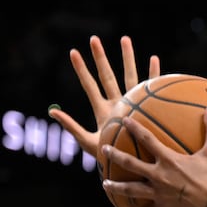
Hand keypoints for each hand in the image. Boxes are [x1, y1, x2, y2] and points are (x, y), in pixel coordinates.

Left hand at [49, 36, 153, 159]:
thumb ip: (71, 127)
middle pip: (107, 75)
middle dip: (100, 57)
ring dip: (127, 58)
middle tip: (93, 38)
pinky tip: (154, 59)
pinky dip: (153, 74)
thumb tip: (51, 112)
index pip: (89, 85)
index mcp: (102, 110)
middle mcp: (116, 103)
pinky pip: (150, 88)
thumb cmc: (111, 159)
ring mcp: (132, 103)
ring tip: (124, 39)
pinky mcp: (148, 108)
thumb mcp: (88, 142)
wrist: (133, 167)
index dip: (80, 70)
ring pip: (129, 76)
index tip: (73, 52)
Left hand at [103, 108, 206, 206]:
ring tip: (105, 184)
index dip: (134, 128)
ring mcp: (159, 194)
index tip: (124, 120)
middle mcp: (159, 176)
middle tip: (104, 149)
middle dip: (115, 155)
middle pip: (131, 163)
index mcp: (169, 160)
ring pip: (131, 190)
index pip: (147, 139)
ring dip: (116, 187)